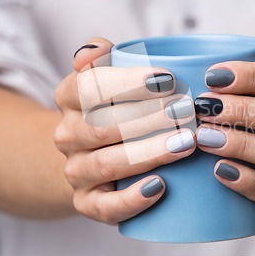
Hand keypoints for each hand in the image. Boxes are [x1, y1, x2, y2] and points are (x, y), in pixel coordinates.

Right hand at [54, 38, 195, 224]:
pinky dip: (132, 199)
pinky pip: (105, 206)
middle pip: (104, 126)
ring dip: (149, 153)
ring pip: (108, 164)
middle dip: (149, 118)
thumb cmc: (114, 108)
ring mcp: (76, 170)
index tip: (168, 79)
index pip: (90, 86)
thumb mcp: (108, 76)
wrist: (92, 152)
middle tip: (187, 111)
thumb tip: (96, 49)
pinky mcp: (87, 202)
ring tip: (186, 143)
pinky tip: (159, 186)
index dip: (128, 82)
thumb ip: (105, 57)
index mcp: (69, 97)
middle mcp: (67, 134)